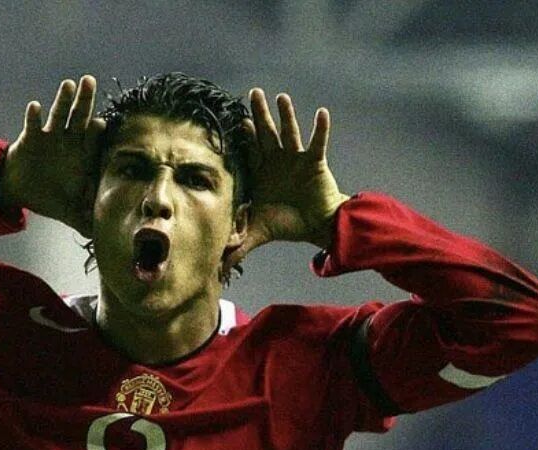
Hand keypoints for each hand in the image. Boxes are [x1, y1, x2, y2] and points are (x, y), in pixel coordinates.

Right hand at [0, 76, 105, 236]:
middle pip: (79, 118)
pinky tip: (34, 107)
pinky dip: (33, 116)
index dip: (96, 133)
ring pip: (59, 115)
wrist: (22, 190)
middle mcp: (69, 142)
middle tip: (90, 82)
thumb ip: (86, 222)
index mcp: (82, 157)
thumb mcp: (70, 212)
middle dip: (85, 101)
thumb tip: (101, 239)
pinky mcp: (30, 138)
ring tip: (68, 85)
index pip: (93, 141)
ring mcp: (50, 137)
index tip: (101, 124)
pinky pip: (32, 124)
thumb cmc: (51, 196)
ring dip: (63, 100)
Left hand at [224, 90, 348, 270]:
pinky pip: (318, 142)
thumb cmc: (285, 224)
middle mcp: (278, 161)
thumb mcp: (256, 233)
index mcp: (262, 173)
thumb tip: (216, 268)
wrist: (314, 226)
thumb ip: (236, 245)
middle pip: (266, 134)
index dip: (243, 137)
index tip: (235, 122)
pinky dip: (320, 129)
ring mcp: (297, 159)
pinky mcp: (315, 162)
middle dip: (260, 115)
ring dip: (286, 116)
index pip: (250, 151)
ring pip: (290, 133)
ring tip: (281, 98)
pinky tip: (321, 112)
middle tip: (253, 93)